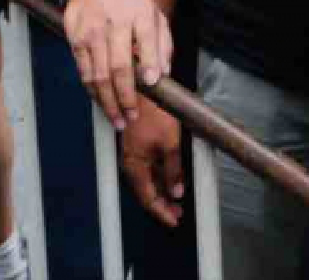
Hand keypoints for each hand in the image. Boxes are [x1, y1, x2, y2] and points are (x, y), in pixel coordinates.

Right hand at [61, 0, 170, 129]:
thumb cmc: (127, 1)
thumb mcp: (153, 12)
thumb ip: (162, 42)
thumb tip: (163, 73)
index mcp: (139, 15)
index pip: (147, 40)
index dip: (149, 64)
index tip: (152, 83)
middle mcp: (115, 24)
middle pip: (119, 67)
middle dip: (126, 97)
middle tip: (132, 117)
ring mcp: (92, 33)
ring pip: (99, 76)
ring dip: (108, 102)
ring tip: (118, 120)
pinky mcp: (76, 40)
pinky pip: (84, 72)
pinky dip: (93, 92)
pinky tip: (102, 103)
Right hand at [119, 104, 184, 226]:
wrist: (143, 89)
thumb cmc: (152, 110)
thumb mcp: (170, 143)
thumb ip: (173, 169)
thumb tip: (176, 189)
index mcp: (134, 165)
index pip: (148, 198)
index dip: (161, 212)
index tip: (173, 219)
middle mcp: (131, 161)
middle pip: (147, 190)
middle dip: (163, 203)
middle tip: (177, 212)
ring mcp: (134, 153)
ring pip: (149, 179)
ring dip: (163, 189)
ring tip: (177, 197)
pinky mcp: (139, 143)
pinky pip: (149, 166)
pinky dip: (161, 175)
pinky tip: (172, 176)